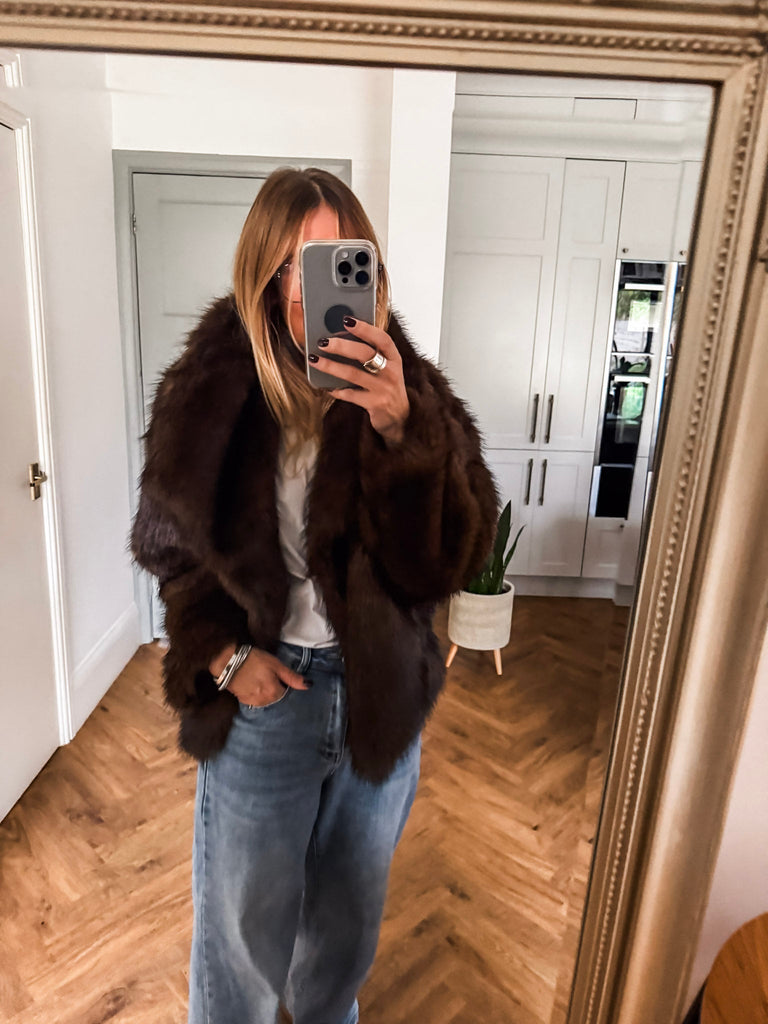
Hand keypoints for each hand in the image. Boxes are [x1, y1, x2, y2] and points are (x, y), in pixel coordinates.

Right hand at [209, 644, 310, 705]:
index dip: (283, 683)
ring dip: (265, 692)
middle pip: (276, 697)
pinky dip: (255, 693)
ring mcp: (252, 702)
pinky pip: (255, 700)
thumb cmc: (254, 659)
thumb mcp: (276, 665)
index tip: (278, 675)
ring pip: (266, 700)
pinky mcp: (242, 701)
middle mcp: (264, 701)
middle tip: (267, 675)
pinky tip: (251, 683)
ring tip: (258, 679)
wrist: (228, 661)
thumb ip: (292, 677)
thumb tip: (309, 685)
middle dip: (275, 688)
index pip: (286, 693)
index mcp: (274, 693)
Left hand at [308, 317, 409, 444]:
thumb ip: (370, 353)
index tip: (347, 320)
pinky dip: (336, 390)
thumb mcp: (385, 367)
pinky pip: (350, 395)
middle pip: (365, 354)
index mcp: (394, 358)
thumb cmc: (386, 385)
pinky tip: (326, 386)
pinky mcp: (375, 404)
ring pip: (353, 374)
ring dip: (331, 366)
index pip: (382, 339)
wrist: (399, 417)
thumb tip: (340, 336)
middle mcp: (391, 372)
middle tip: (322, 341)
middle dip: (341, 346)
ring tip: (314, 359)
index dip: (365, 328)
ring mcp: (383, 389)